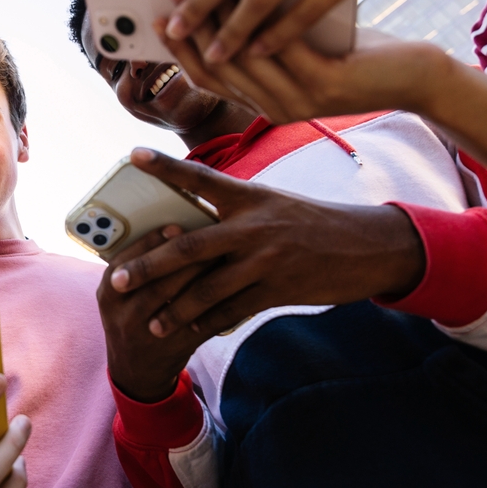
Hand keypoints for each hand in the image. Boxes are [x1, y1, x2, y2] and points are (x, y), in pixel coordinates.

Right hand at [98, 226, 212, 402]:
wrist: (134, 371)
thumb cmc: (133, 318)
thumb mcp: (120, 295)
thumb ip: (137, 268)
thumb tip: (173, 228)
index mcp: (108, 295)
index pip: (125, 264)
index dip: (150, 244)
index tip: (175, 227)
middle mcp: (122, 316)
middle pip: (155, 282)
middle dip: (185, 258)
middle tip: (210, 236)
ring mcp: (147, 335)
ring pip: (177, 303)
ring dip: (202, 278)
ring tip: (223, 256)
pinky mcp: (174, 349)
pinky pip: (198, 324)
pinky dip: (217, 305)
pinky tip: (233, 286)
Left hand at [109, 148, 425, 337]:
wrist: (370, 247)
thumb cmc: (315, 223)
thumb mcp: (275, 204)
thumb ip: (235, 212)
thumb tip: (190, 228)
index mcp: (249, 197)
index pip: (200, 178)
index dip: (166, 167)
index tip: (133, 155)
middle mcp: (252, 226)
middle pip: (188, 247)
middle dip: (148, 266)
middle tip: (117, 279)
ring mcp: (265, 260)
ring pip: (206, 289)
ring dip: (174, 309)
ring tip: (151, 323)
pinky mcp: (278, 289)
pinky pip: (232, 311)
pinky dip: (208, 323)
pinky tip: (190, 331)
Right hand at [159, 25, 453, 122]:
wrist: (414, 77)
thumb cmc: (357, 53)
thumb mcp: (302, 43)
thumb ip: (266, 35)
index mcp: (262, 102)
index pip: (207, 78)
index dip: (180, 50)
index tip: (161, 17)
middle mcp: (272, 109)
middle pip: (216, 69)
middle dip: (190, 28)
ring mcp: (296, 102)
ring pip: (241, 58)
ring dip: (218, 18)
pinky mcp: (321, 87)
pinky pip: (279, 48)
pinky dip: (261, 17)